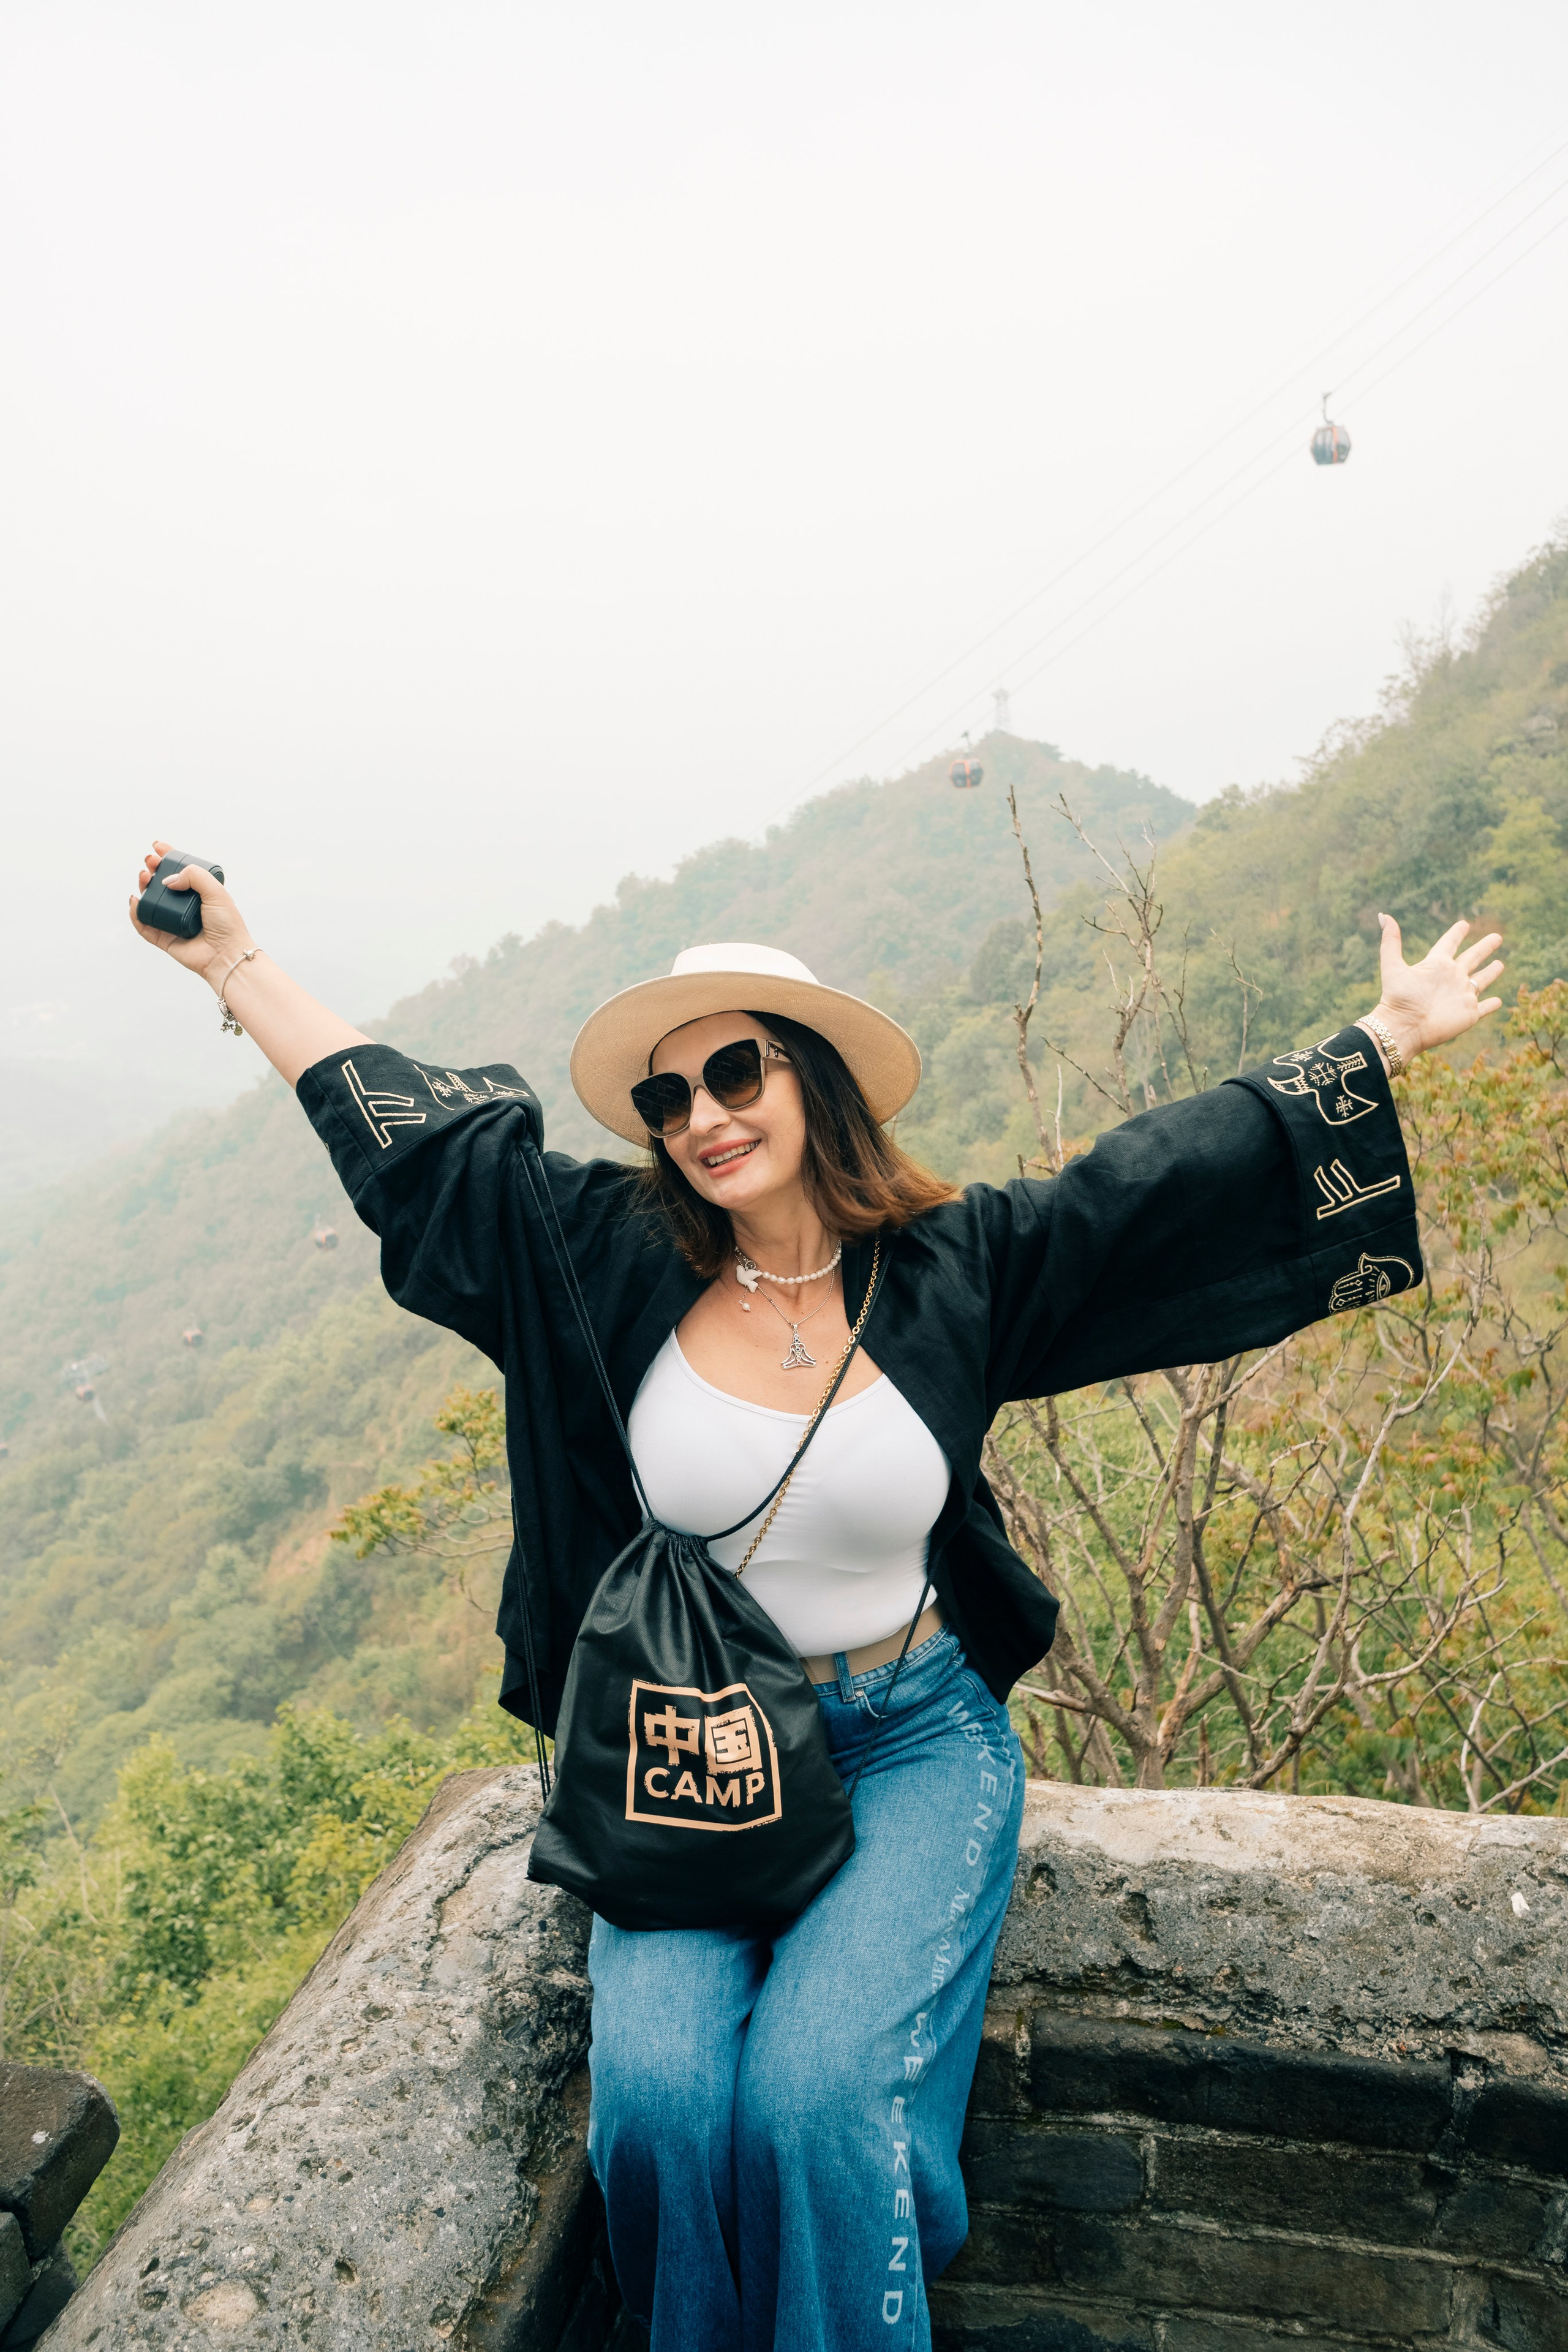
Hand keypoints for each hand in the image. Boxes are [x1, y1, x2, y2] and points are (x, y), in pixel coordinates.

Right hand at [129, 840, 254, 989]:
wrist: (226, 955)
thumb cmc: (227, 925)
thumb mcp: (216, 891)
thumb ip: (194, 876)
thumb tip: (168, 880)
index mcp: (200, 893)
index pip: (180, 871)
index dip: (168, 857)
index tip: (157, 847)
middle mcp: (185, 906)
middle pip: (162, 884)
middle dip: (153, 869)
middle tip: (150, 862)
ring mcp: (173, 922)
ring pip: (151, 901)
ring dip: (143, 887)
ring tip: (144, 877)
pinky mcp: (164, 939)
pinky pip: (145, 926)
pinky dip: (136, 913)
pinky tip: (135, 901)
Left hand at [1364, 914, 1504, 1066]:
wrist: (1404, 1028)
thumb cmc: (1398, 999)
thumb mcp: (1393, 967)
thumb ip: (1390, 942)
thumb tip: (1383, 915)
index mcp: (1436, 965)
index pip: (1449, 944)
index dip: (1456, 934)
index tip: (1464, 924)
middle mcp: (1451, 978)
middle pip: (1472, 958)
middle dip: (1484, 947)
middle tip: (1497, 937)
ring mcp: (1461, 996)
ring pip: (1481, 981)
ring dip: (1491, 973)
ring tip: (1500, 964)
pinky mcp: (1468, 1014)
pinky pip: (1483, 1008)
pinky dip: (1491, 1005)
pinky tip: (1498, 1001)